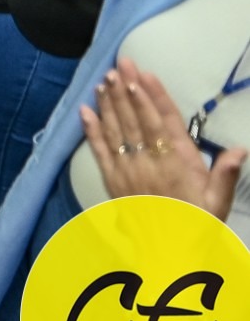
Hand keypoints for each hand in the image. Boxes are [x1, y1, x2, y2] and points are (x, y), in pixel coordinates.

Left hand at [81, 57, 245, 218]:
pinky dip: (91, 129)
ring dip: (110, 103)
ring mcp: (129, 171)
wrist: (168, 256)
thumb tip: (239, 149)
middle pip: (138, 120)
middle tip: (121, 64)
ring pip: (118, 130)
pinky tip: (85, 110)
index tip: (144, 76)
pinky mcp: (113, 181)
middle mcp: (151, 163)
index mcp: (179, 164)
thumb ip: (226, 174)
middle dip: (128, 90)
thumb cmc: (196, 227)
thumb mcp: (218, 203)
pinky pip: (99, 150)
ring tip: (105, 79)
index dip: (154, 98)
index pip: (165, 123)